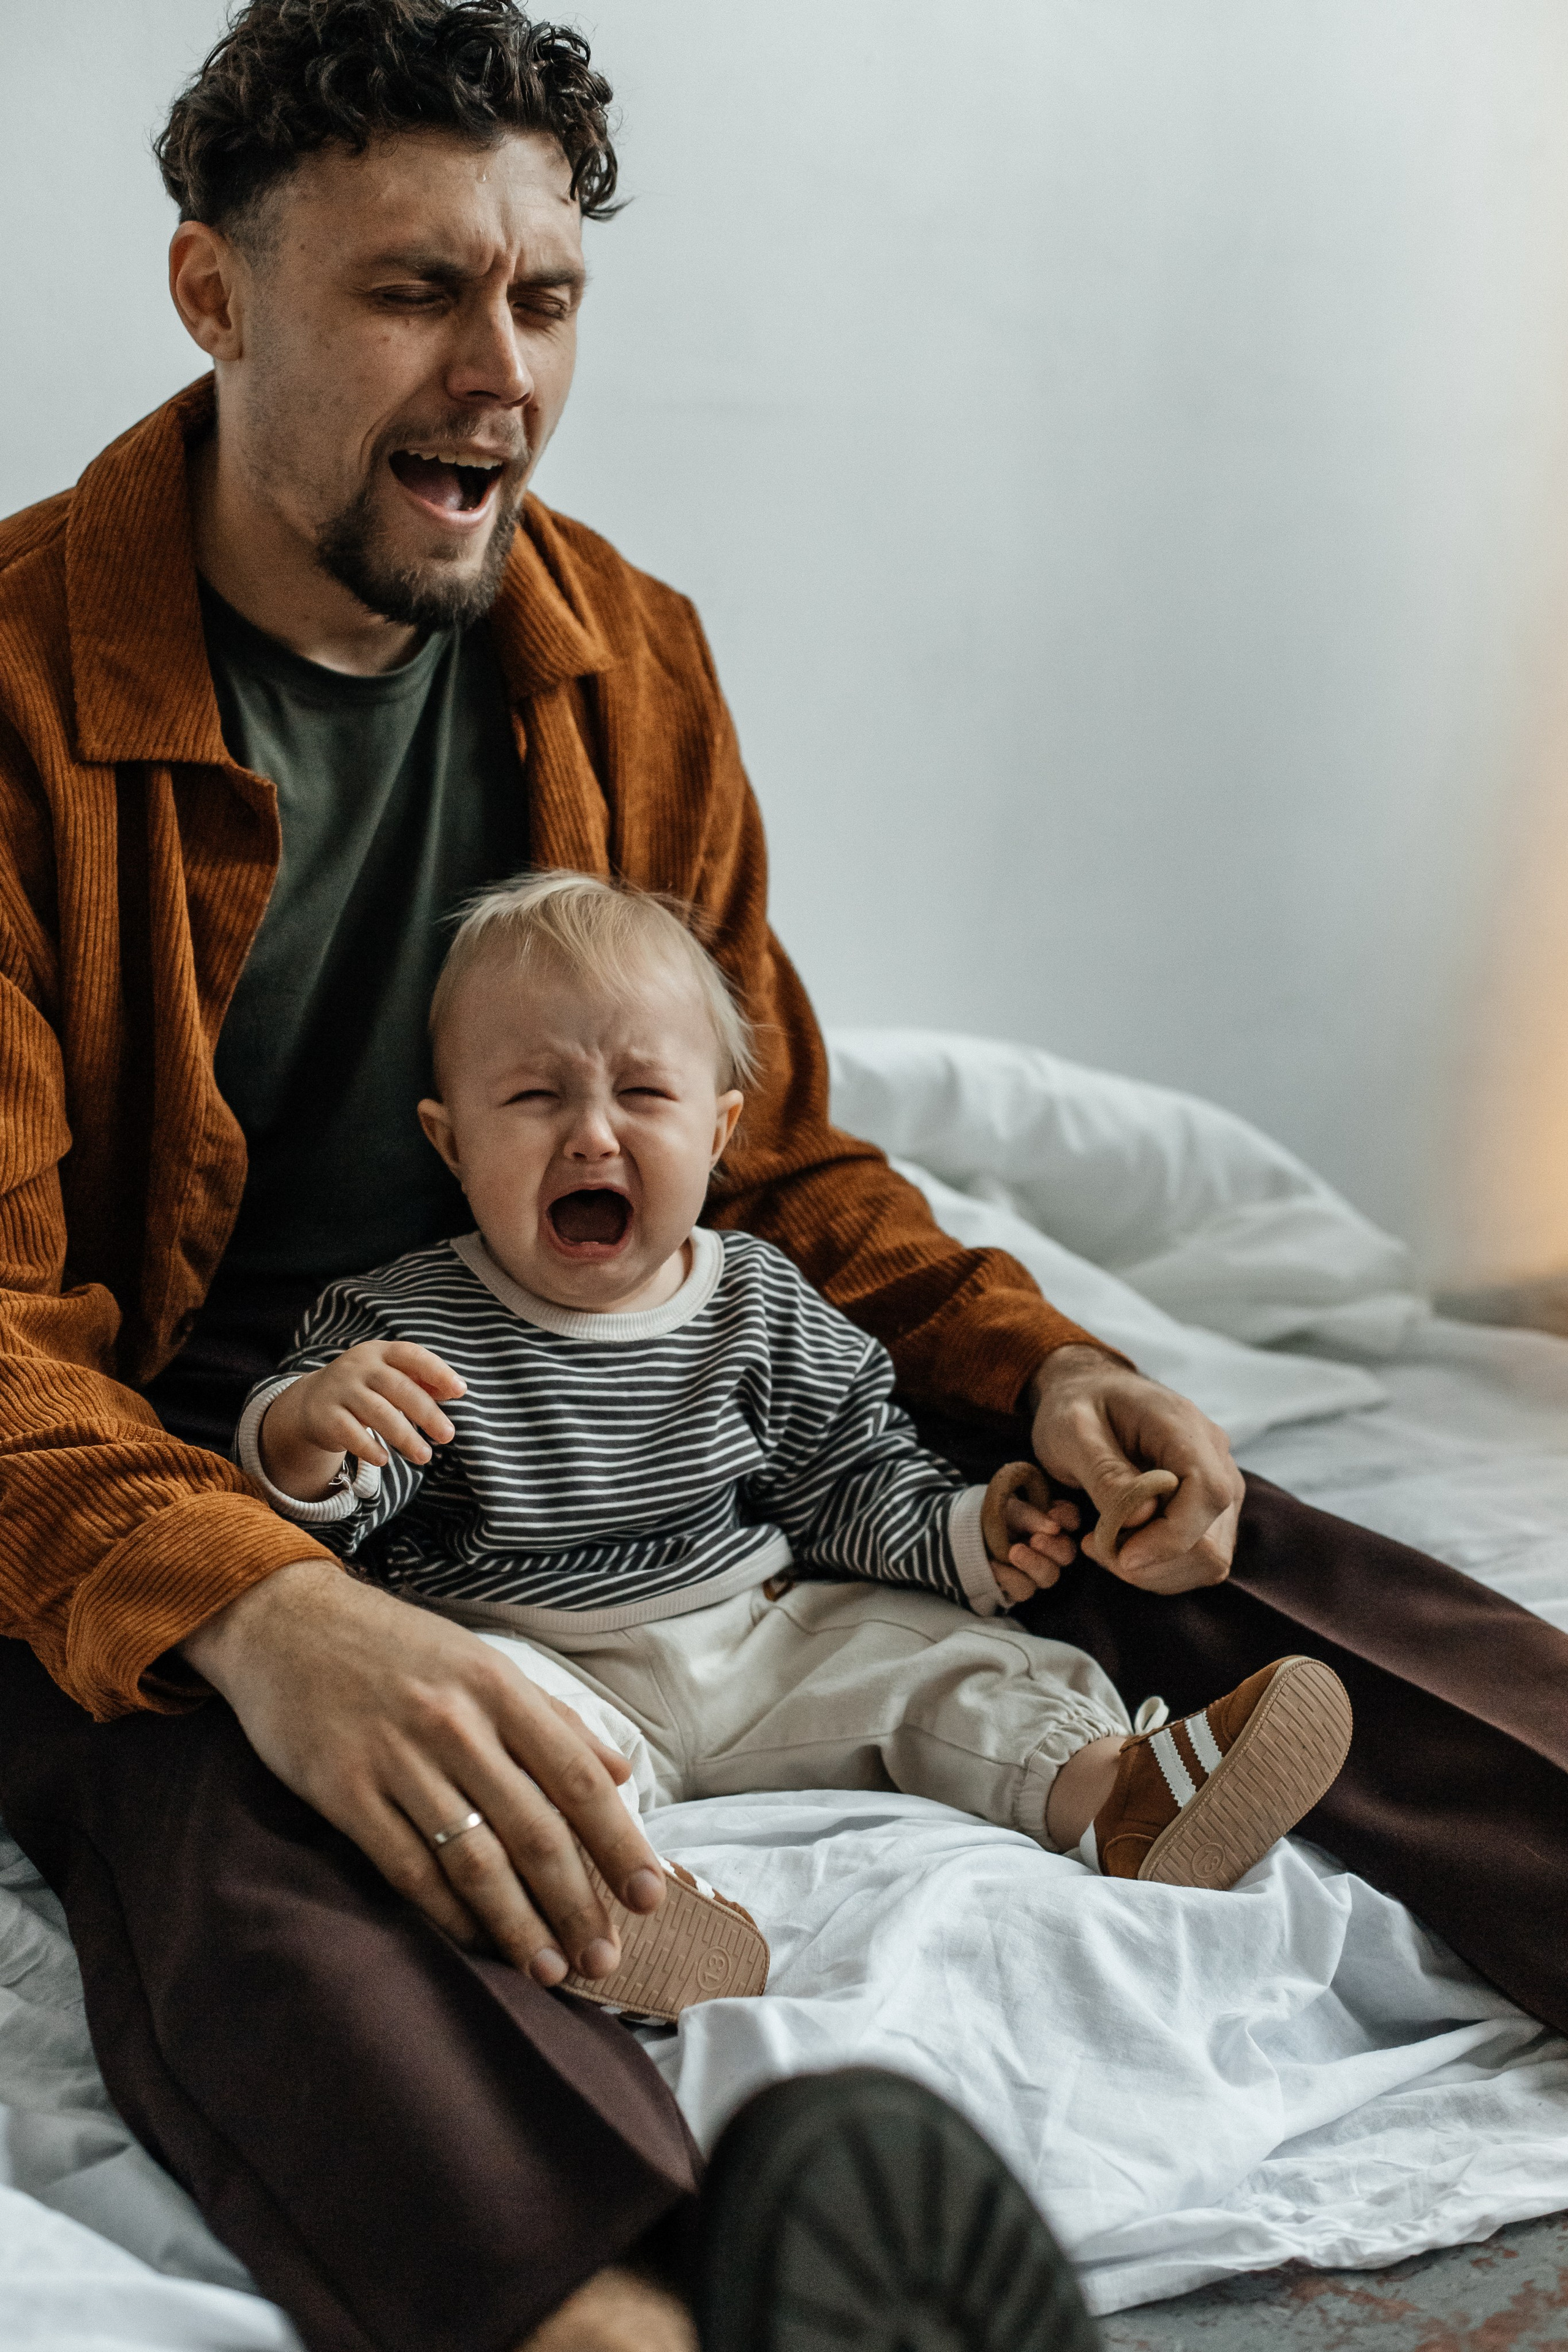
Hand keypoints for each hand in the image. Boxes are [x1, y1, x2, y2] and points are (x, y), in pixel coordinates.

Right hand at [182, 1563, 665, 1986]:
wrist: (285, 1622)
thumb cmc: (396, 1646)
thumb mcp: (482, 1662)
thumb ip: (553, 1719)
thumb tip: (621, 1773)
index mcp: (499, 1687)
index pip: (578, 1778)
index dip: (619, 1843)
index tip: (649, 1896)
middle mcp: (455, 1723)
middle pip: (534, 1830)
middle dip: (576, 1904)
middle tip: (604, 1958)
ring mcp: (397, 1759)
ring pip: (475, 1861)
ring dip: (518, 1925)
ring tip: (550, 1971)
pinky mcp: (344, 1791)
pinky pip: (408, 1868)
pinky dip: (448, 1913)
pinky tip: (477, 1943)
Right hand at [260, 1341, 465, 1499]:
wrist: (312, 1400)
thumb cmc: (367, 1388)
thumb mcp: (391, 1377)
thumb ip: (422, 1381)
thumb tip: (455, 1390)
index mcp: (381, 1353)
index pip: (412, 1356)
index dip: (437, 1371)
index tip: (460, 1390)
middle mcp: (359, 1367)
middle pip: (398, 1388)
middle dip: (426, 1413)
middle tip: (448, 1435)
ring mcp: (340, 1390)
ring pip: (377, 1412)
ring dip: (404, 1436)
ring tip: (425, 1456)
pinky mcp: (325, 1416)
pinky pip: (349, 1432)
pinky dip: (368, 1447)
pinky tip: (385, 1460)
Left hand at [979, 1460, 1083, 1605]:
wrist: (963, 1535)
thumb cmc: (991, 1516)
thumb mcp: (1008, 1508)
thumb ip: (1030, 1516)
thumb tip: (1054, 1527)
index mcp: (1050, 1525)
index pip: (1072, 1521)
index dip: (1068, 1518)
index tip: (1054, 1512)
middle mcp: (1049, 1550)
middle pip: (1066, 1555)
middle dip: (1054, 1548)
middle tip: (1036, 1540)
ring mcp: (1035, 1572)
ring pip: (1048, 1577)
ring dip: (1033, 1565)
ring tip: (1013, 1552)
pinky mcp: (1018, 1588)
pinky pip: (1022, 1591)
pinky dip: (1009, 1578)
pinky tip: (994, 1565)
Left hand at [1026, 1346, 1243, 1592]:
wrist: (1090, 1391)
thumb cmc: (1078, 1405)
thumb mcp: (1073, 1430)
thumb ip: (1106, 1474)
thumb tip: (1142, 1518)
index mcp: (1186, 1429)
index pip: (1209, 1495)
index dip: (1169, 1538)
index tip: (1119, 1554)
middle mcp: (1218, 1459)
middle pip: (1211, 1542)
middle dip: (1152, 1561)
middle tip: (1096, 1546)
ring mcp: (1220, 1487)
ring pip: (1208, 1560)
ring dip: (1153, 1570)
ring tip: (1104, 1544)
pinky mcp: (1209, 1512)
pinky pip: (1198, 1560)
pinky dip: (1158, 1568)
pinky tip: (1122, 1545)